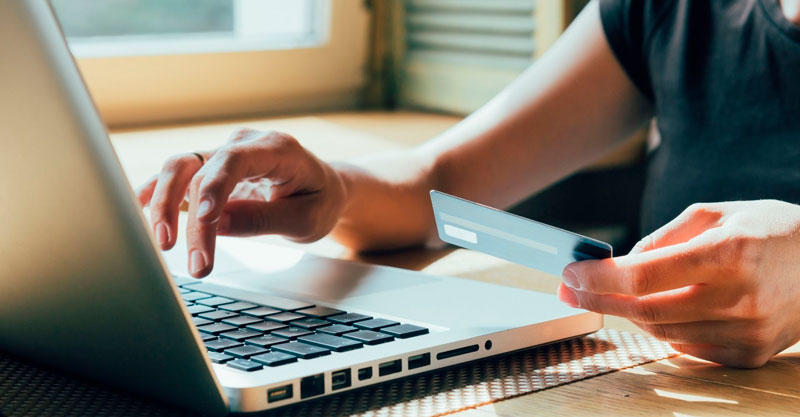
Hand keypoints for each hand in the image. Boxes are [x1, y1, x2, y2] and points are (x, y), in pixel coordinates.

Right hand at [136, 129, 346, 277]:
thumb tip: (218, 225)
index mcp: (277, 149)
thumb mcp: (306, 219)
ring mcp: (224, 153)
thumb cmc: (318, 200)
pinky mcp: (211, 169)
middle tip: (192, 260)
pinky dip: (157, 190)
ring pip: (180, 169)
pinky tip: (138, 205)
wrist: (323, 189)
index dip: (215, 188)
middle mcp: (244, 144)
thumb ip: (264, 219)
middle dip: (189, 217)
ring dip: (165, 205)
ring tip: (163, 245)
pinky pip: (178, 175)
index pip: (236, 161)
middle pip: (201, 170)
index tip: (206, 221)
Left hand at [558, 200, 799, 367]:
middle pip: (646, 310)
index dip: (599, 276)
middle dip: (600, 299)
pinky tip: (653, 309)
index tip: (571, 272)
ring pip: (662, 331)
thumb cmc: (770, 230)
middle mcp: (740, 298)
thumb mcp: (716, 214)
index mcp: (730, 253)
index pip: (644, 275)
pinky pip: (686, 346)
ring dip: (628, 312)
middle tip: (571, 289)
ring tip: (607, 294)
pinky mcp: (749, 354)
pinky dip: (662, 328)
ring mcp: (747, 332)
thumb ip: (663, 238)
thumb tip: (621, 262)